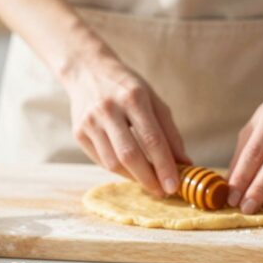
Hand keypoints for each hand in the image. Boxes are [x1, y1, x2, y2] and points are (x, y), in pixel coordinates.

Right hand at [63, 51, 188, 196]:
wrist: (87, 71)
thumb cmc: (127, 87)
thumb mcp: (153, 100)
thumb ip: (169, 132)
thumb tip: (184, 163)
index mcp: (132, 97)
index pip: (152, 139)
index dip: (164, 166)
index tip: (175, 186)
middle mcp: (108, 109)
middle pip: (130, 155)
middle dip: (149, 179)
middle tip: (163, 192)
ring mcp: (90, 122)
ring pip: (113, 163)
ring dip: (134, 178)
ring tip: (150, 182)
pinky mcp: (78, 133)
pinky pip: (102, 161)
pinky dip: (120, 170)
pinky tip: (132, 171)